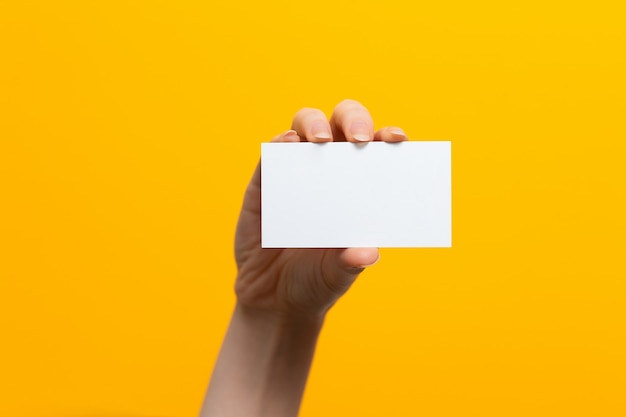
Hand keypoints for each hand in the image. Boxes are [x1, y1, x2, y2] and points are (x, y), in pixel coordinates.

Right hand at [234, 99, 407, 318]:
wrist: (273, 300)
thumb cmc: (316, 280)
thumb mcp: (337, 276)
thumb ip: (350, 263)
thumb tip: (368, 253)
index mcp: (359, 186)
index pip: (378, 148)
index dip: (388, 136)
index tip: (397, 140)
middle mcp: (331, 170)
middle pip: (343, 123)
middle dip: (354, 119)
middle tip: (360, 139)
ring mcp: (296, 171)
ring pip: (306, 126)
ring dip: (314, 123)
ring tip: (320, 140)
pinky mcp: (265, 181)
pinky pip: (272, 152)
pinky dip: (280, 142)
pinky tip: (288, 144)